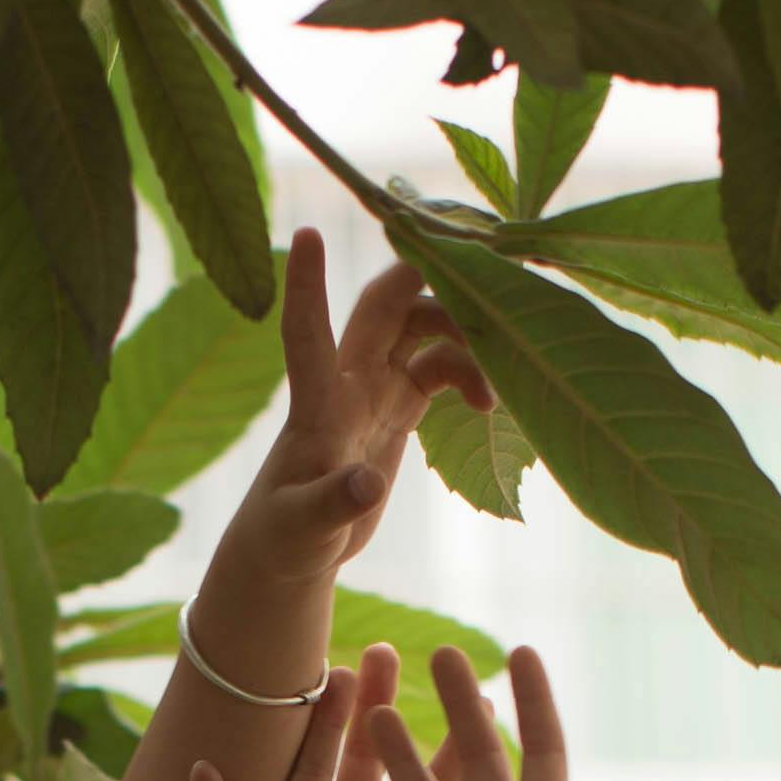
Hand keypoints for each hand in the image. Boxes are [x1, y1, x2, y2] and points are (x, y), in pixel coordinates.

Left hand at [188, 230, 491, 663]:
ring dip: (462, 336)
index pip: (308, 333)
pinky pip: (439, 365)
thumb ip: (333, 504)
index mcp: (317, 403)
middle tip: (481, 277)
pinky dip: (470, 371)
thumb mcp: (305, 528)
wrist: (294, 546)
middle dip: (427, 280)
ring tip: (494, 388)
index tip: (308, 233)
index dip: (309, 286)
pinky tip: (490, 404)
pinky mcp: (397, 408)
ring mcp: (374, 390)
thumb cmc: (286, 536)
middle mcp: (346, 381)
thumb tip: (365, 485)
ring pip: (422, 331)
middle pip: (386, 307)